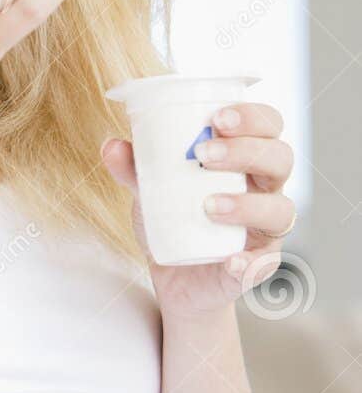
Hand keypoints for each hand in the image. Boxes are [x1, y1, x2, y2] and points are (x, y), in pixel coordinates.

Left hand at [100, 101, 295, 319]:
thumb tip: (111, 146)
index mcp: (246, 160)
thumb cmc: (173, 218)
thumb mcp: (151, 190)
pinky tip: (229, 260)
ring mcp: (266, 229)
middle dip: (245, 151)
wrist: (174, 275)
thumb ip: (135, 168)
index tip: (218, 117)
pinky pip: (264, 264)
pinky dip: (249, 262)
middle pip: (281, 159)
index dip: (253, 117)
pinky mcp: (258, 265)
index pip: (268, 126)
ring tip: (208, 205)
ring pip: (280, 210)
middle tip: (204, 154)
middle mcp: (265, 189)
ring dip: (248, 204)